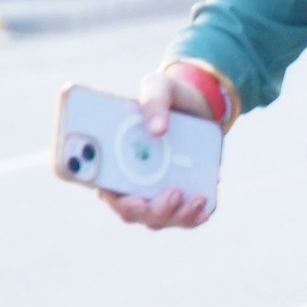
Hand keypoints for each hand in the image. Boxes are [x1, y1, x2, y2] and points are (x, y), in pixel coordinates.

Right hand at [99, 68, 216, 231]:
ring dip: (176, 215)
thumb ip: (154, 101)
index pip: (101, 185)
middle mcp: (129, 181)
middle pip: (130, 211)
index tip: (122, 194)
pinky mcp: (178, 197)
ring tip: (197, 198)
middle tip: (173, 192)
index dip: (108, 195)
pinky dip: (192, 218)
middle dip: (150, 210)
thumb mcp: (160, 87)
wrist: (197, 105)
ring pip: (157, 219)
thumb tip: (158, 129)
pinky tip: (205, 208)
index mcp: (112, 157)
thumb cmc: (167, 97)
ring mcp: (153, 193)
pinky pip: (182, 218)